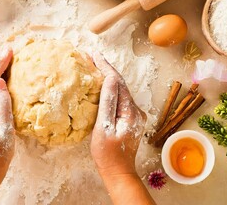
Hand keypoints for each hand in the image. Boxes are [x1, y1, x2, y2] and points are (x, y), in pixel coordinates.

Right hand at [91, 53, 146, 176]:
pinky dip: (109, 88)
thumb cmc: (108, 154)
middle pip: (119, 83)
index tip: (93, 54)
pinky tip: (101, 84)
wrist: (119, 172)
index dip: (105, 66)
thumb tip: (109, 78)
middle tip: (90, 56)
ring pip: (119, 90)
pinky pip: (119, 98)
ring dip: (107, 77)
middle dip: (105, 68)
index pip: (117, 81)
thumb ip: (108, 102)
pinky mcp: (129, 119)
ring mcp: (134, 114)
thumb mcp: (104, 128)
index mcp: (130, 110)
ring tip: (94, 65)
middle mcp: (135, 109)